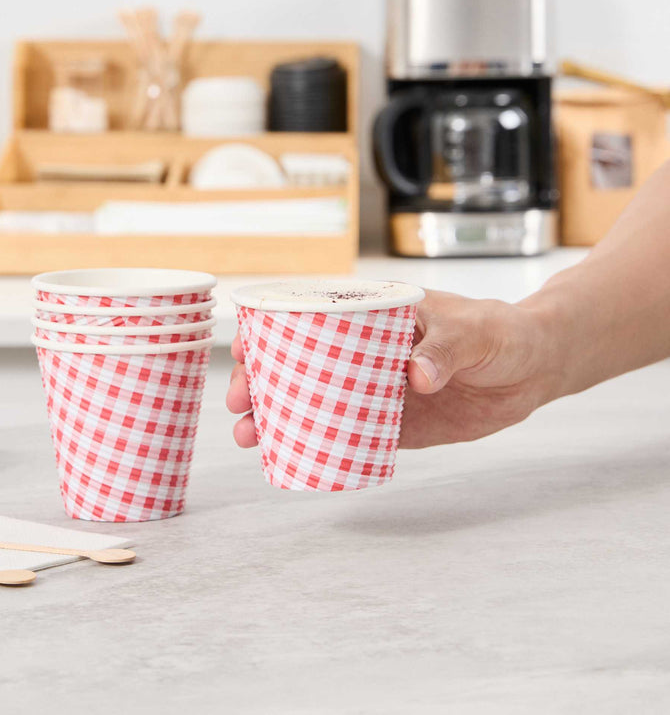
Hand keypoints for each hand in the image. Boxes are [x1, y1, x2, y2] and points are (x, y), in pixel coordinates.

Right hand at [226, 290, 559, 448]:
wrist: (533, 367)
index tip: (243, 349)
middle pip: (301, 366)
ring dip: (281, 418)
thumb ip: (445, 347)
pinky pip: (351, 436)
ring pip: (317, 404)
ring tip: (250, 436)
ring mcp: (377, 391)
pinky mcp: (396, 426)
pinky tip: (293, 456)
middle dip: (263, 382)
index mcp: (375, 318)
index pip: (311, 320)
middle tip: (239, 403)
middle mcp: (366, 354)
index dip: (270, 333)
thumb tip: (415, 376)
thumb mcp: (474, 329)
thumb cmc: (500, 330)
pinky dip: (322, 446)